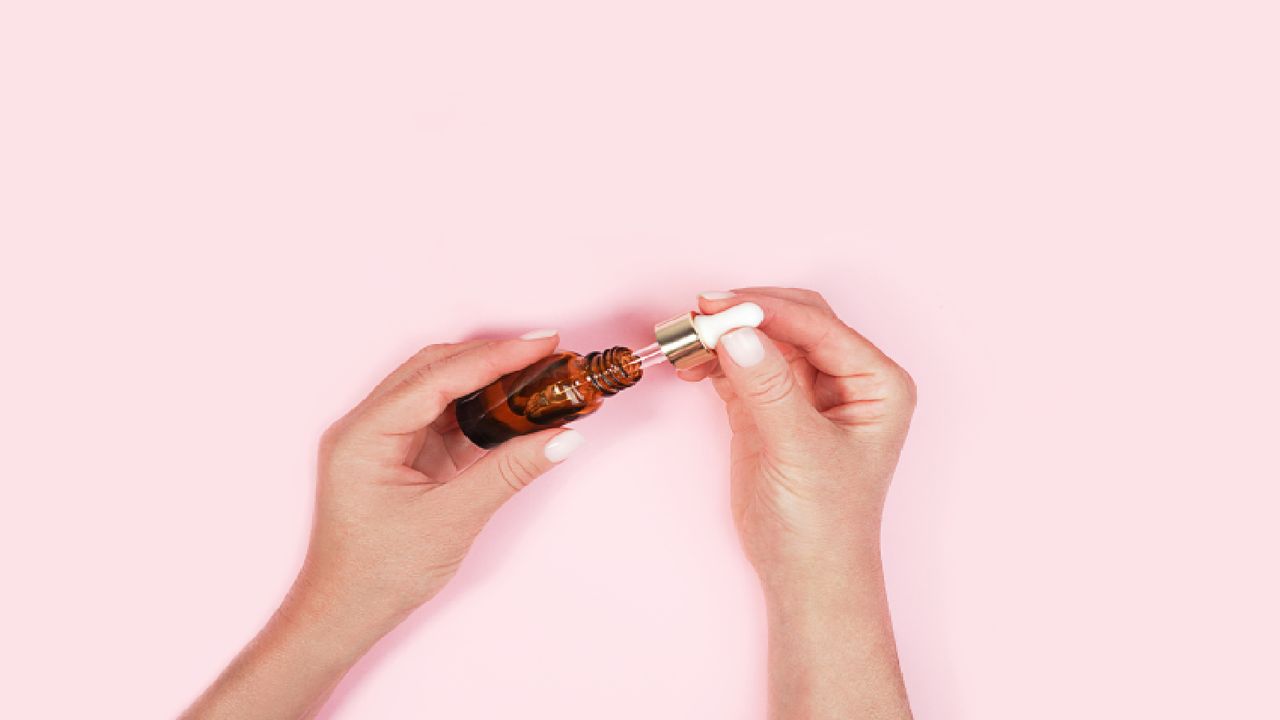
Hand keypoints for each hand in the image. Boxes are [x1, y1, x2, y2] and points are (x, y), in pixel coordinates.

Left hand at [185, 333, 584, 718]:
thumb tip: (563, 437)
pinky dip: (478, 408)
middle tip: (546, 351)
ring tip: (536, 373)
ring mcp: (379, 439)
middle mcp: (365, 426)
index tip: (541, 344)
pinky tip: (512, 407)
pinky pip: (441, 416)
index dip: (494, 356)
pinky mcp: (396, 455)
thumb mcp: (453, 520)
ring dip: (486, 379)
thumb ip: (509, 472)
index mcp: (365, 435)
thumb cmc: (380, 574)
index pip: (438, 376)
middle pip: (435, 369)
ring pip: (438, 387)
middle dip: (492, 357)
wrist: (344, 614)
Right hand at [681, 287, 914, 718]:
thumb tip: (738, 334)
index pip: (819, 325)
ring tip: (687, 342)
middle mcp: (844, 377)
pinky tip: (691, 365)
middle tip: (699, 316)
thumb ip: (770, 390)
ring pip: (759, 338)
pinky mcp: (766, 404)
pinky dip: (713, 359)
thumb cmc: (825, 524)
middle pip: (790, 321)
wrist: (803, 575)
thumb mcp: (800, 452)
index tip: (722, 307)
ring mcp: (802, 389)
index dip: (769, 310)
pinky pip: (738, 364)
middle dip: (744, 315)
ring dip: (723, 335)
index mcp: (875, 382)